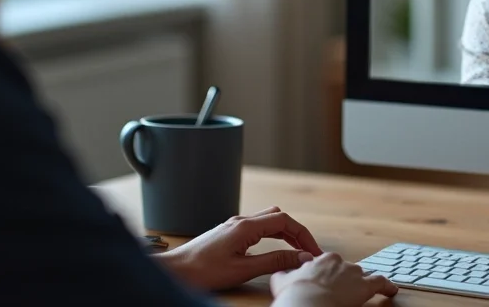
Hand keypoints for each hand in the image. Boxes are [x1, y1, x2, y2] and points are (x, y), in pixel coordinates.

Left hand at [157, 206, 323, 291]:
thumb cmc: (203, 271)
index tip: (314, 251)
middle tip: (308, 252)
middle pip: (279, 217)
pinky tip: (275, 249)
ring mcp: (234, 226)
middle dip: (297, 232)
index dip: (304, 235)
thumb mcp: (243, 269)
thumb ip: (274, 262)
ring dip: (286, 233)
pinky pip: (258, 228)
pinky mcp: (229, 234)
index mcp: (246, 227)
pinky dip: (273, 235)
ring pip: (268, 221)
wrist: (174, 271)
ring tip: (296, 251)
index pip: (285, 221)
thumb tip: (301, 257)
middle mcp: (241, 221)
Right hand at [270, 252, 397, 306]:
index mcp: (322, 259)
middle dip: (345, 281)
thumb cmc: (295, 294)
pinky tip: (391, 290)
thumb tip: (282, 273)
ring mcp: (354, 273)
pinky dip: (387, 286)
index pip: (330, 265)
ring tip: (364, 292)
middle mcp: (340, 262)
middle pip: (347, 270)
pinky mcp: (366, 286)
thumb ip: (285, 273)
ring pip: (362, 276)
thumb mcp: (282, 280)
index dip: (329, 276)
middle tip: (341, 293)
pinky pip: (381, 283)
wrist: (306, 302)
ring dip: (362, 284)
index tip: (328, 283)